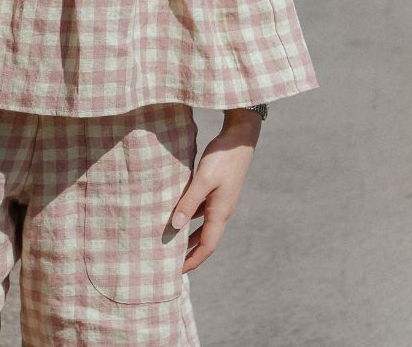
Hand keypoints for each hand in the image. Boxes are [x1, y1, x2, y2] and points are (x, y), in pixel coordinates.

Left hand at [170, 113, 259, 272]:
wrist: (239, 139)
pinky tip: (179, 214)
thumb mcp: (203, 180)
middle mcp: (222, 211)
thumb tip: (174, 227)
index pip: (206, 246)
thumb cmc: (221, 158)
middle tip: (171, 262)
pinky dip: (190, 217)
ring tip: (172, 243)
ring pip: (203, 226)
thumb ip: (188, 202)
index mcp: (220, 213)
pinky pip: (202, 211)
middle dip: (190, 253)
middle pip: (205, 240)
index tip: (177, 272)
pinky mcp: (218, 190)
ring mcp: (221, 201)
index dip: (193, 260)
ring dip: (189, 236)